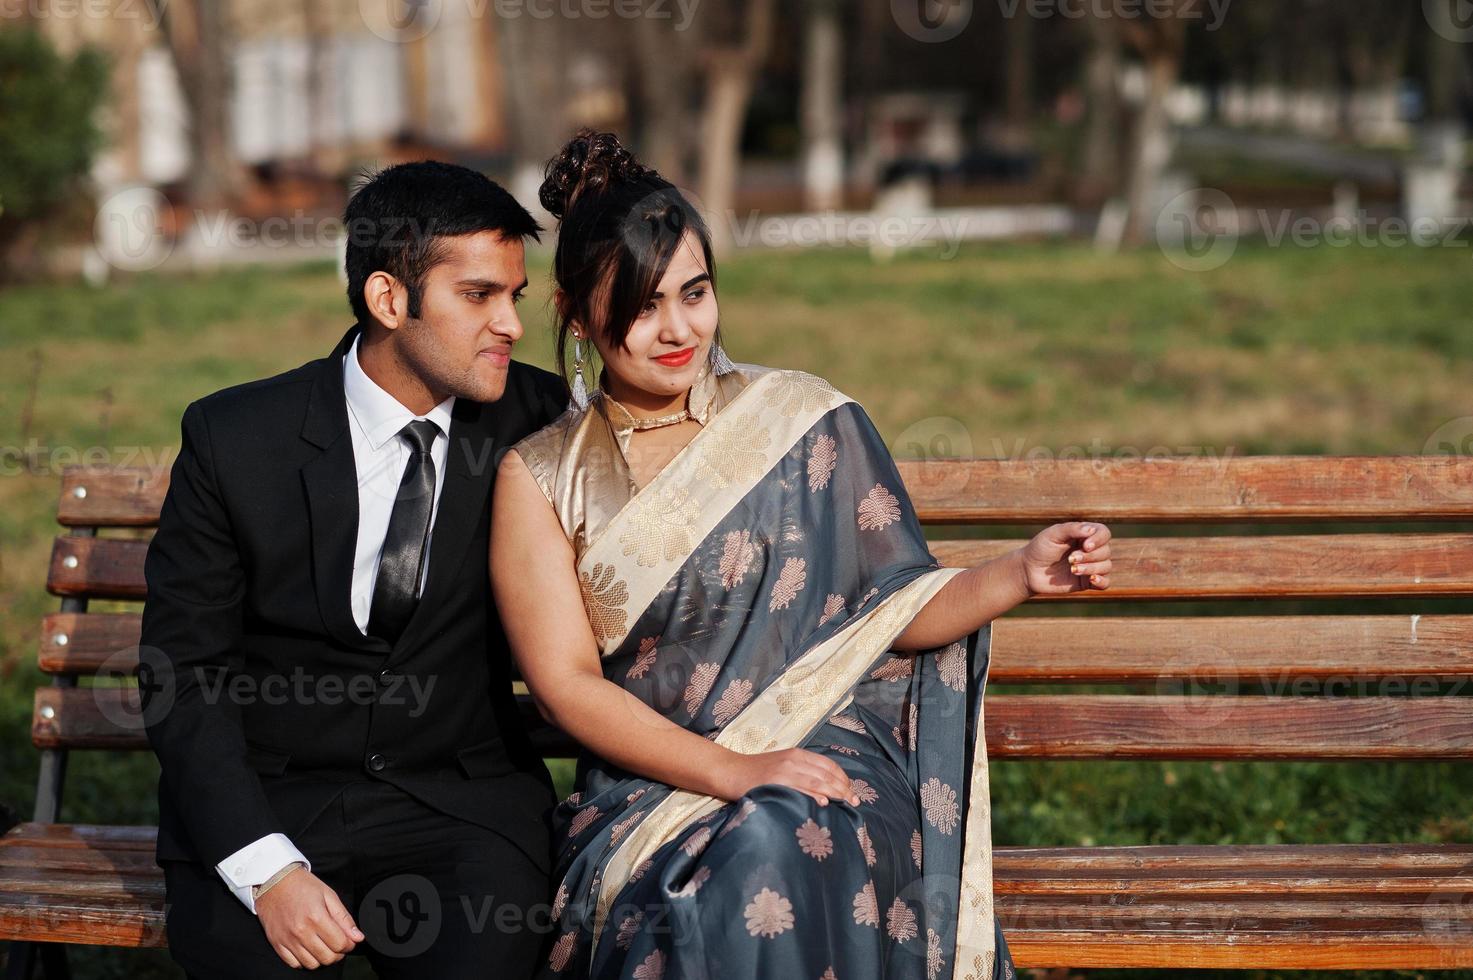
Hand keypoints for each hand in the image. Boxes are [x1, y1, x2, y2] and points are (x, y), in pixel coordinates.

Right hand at [256, 867, 363, 968]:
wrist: (274, 881)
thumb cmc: (302, 885)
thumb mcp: (329, 895)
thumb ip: (344, 918)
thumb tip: (358, 937)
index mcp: (317, 917)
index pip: (340, 944)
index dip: (349, 945)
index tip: (349, 940)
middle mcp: (301, 931)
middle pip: (327, 958)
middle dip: (338, 954)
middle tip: (338, 944)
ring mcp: (288, 939)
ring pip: (311, 964)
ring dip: (322, 958)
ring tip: (324, 946)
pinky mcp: (277, 943)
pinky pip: (294, 964)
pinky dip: (304, 961)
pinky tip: (309, 949)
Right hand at [719, 747, 861, 806]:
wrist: (730, 771)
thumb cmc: (757, 772)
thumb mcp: (782, 765)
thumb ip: (802, 772)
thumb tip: (826, 789)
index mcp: (798, 754)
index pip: (828, 765)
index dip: (843, 778)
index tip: (852, 791)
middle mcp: (794, 760)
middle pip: (826, 774)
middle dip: (843, 788)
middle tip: (855, 802)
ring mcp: (784, 771)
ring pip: (817, 782)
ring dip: (835, 793)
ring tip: (846, 804)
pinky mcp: (775, 782)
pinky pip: (799, 789)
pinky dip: (813, 795)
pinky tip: (823, 803)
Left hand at [1017, 521, 1112, 594]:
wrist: (1029, 570)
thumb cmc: (1040, 548)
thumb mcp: (1053, 534)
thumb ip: (1072, 529)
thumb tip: (1092, 530)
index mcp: (1084, 535)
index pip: (1104, 533)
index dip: (1099, 540)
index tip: (1085, 546)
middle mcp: (1090, 550)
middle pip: (1106, 551)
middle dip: (1090, 556)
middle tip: (1070, 559)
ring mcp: (1090, 566)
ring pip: (1106, 566)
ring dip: (1091, 568)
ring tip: (1073, 569)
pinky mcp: (1087, 582)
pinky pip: (1105, 583)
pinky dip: (1102, 581)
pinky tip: (1092, 580)